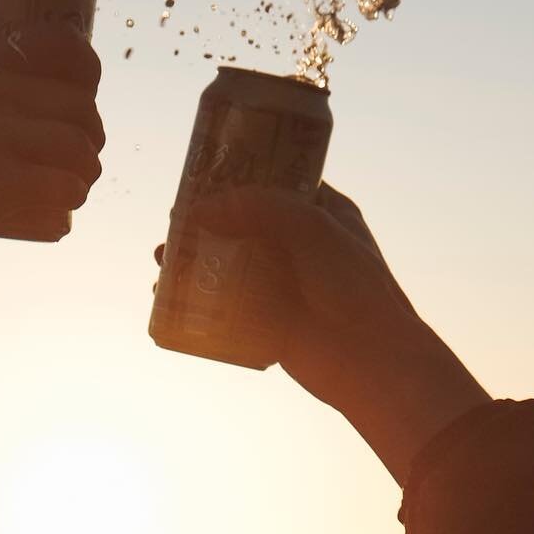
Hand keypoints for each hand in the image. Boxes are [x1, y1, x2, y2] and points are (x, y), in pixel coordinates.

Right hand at [0, 24, 103, 256]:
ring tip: (73, 187)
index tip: (84, 95)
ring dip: (84, 172)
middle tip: (77, 161)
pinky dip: (71, 197)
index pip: (61, 47)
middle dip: (89, 138)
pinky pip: (67, 185)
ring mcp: (1, 135)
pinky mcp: (4, 180)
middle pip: (81, 108)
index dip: (86, 72)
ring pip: (81, 148)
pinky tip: (62, 206)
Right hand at [173, 184, 489, 482]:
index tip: (201, 172)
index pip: (277, 182)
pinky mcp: (270, 323)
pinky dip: (198, 300)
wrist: (370, 361)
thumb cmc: (352, 286)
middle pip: (244, 223)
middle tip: (174, 219)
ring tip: (163, 257)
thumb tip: (198, 208)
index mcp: (325, 213)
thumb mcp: (310, 226)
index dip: (240, 175)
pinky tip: (170, 294)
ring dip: (195, 260)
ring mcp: (285, 285)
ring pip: (230, 264)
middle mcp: (303, 246)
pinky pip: (226, 307)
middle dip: (206, 220)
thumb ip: (256, 206)